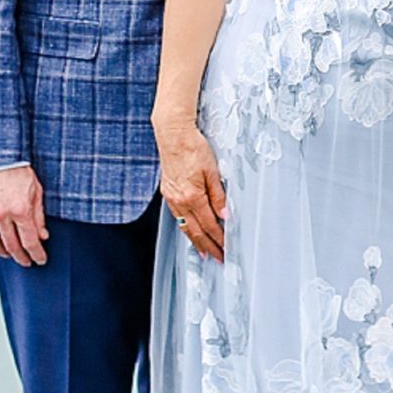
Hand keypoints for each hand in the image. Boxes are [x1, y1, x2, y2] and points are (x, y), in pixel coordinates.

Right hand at [0, 162, 47, 264]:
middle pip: (12, 246)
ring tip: (10, 254)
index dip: (36, 254)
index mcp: (20, 209)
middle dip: (22, 257)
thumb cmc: (17, 169)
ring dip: (4, 252)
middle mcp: (1, 213)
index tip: (40, 259)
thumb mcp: (36, 190)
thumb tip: (42, 235)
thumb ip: (39, 215)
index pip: (30, 242)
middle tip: (26, 261)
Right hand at [158, 127, 227, 262]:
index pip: (208, 225)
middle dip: (207, 246)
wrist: (173, 134)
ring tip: (204, 251)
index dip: (218, 239)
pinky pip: (177, 216)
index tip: (225, 249)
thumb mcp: (213, 171)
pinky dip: (185, 227)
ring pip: (184, 226)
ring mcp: (171, 197)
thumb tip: (225, 215)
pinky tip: (190, 229)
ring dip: (195, 240)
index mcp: (192, 196)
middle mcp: (179, 200)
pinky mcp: (167, 192)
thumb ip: (219, 196)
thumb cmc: (193, 147)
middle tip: (217, 258)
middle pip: (195, 231)